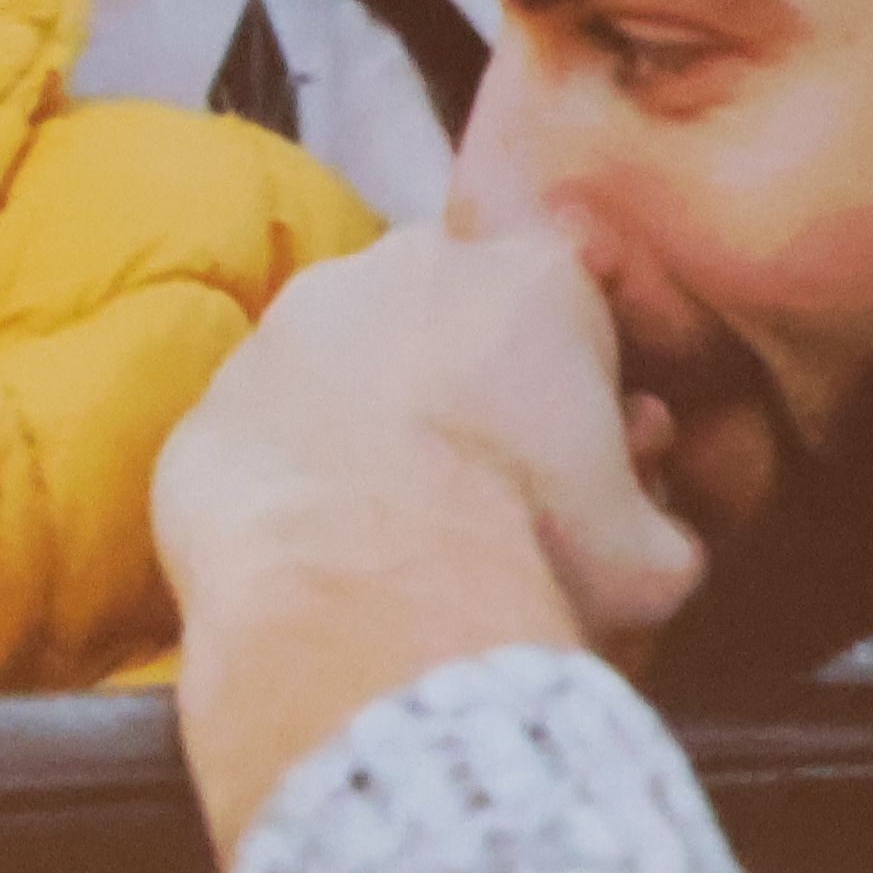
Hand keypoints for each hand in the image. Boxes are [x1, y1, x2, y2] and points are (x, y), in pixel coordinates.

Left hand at [152, 215, 711, 852]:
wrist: (368, 606)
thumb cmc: (530, 561)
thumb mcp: (653, 557)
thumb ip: (657, 516)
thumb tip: (651, 524)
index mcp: (538, 275)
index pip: (578, 300)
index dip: (588, 383)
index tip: (590, 455)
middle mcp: (406, 265)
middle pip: (454, 312)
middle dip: (474, 381)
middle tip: (490, 487)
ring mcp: (292, 326)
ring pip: (349, 360)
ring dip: (374, 420)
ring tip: (396, 525)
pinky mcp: (215, 402)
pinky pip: (267, 436)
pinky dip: (291, 479)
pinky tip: (315, 551)